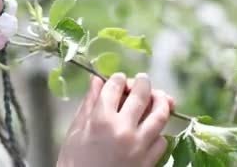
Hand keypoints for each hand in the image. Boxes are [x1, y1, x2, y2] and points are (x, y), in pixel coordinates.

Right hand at [57, 73, 172, 166]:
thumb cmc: (74, 164)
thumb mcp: (75, 132)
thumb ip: (88, 105)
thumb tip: (96, 81)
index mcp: (101, 119)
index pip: (115, 87)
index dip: (118, 79)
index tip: (119, 79)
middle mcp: (123, 129)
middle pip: (142, 95)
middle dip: (143, 83)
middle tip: (143, 80)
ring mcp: (139, 146)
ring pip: (160, 115)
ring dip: (161, 102)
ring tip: (159, 97)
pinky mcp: (149, 162)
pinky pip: (162, 140)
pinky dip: (159, 131)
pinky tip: (153, 129)